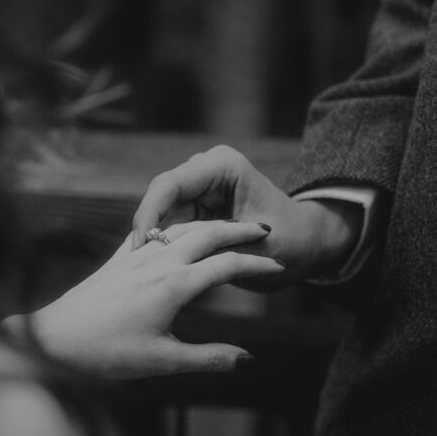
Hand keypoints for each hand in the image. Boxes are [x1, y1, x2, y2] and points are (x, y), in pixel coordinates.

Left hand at [20, 220, 284, 377]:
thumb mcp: (163, 361)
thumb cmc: (108, 354)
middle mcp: (159, 262)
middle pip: (209, 233)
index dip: (256, 265)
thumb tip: (248, 361)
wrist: (54, 338)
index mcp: (175, 285)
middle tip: (264, 229)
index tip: (279, 267)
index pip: (227, 266)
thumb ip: (209, 359)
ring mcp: (137, 255)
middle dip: (239, 231)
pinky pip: (156, 232)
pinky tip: (180, 227)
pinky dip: (178, 225)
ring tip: (230, 226)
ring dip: (211, 224)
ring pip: (183, 227)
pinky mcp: (119, 257)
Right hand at [132, 145, 361, 287]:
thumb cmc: (289, 243)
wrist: (306, 245)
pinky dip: (160, 245)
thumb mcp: (252, 247)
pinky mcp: (193, 206)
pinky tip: (147, 269)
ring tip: (136, 271)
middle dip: (145, 230)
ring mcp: (197, 187)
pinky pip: (167, 224)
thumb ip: (214, 249)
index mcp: (221, 165)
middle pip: (158, 198)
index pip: (169, 185)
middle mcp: (204, 169)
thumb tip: (174, 259)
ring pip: (158, 213)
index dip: (149, 214)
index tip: (139, 246)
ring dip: (150, 240)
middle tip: (130, 265)